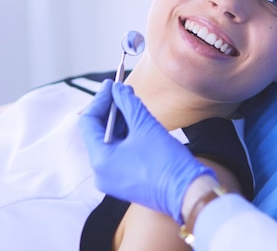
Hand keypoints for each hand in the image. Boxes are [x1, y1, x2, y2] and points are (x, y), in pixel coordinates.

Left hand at [78, 80, 215, 223]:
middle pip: (97, 133)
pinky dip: (124, 137)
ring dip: (119, 122)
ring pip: (108, 143)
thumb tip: (117, 88)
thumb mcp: (146, 126)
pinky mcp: (123, 183)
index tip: (111, 84)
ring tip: (131, 102)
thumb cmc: (167, 161)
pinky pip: (117, 154)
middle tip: (122, 89)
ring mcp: (111, 180)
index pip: (89, 122)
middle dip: (110, 109)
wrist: (187, 193)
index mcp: (100, 160)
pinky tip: (136, 122)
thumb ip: (128, 104)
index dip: (100, 99)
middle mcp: (100, 173)